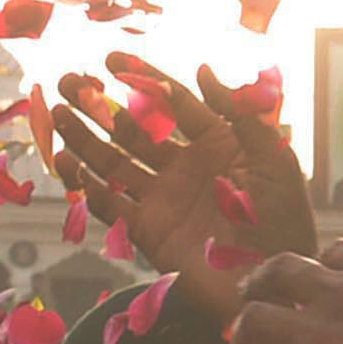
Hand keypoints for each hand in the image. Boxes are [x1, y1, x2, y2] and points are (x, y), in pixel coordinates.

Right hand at [52, 56, 317, 326]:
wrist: (274, 283)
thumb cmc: (285, 220)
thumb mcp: (274, 157)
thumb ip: (241, 112)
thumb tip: (203, 70)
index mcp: (215, 143)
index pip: (171, 102)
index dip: (141, 79)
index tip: (109, 60)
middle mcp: (184, 167)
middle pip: (133, 129)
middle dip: (99, 105)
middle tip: (69, 81)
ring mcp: (164, 199)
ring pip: (114, 162)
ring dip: (85, 139)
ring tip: (57, 114)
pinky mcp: (148, 231)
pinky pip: (110, 204)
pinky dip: (87, 186)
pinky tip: (67, 163)